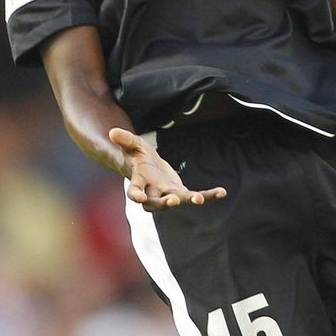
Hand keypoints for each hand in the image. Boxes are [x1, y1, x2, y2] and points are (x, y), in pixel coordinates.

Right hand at [110, 128, 228, 211]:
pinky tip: (222, 192)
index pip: (135, 191)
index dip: (136, 195)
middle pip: (157, 203)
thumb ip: (125, 140)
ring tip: (200, 199)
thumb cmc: (136, 155)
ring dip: (189, 200)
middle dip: (165, 203)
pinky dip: (208, 196)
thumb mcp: (132, 144)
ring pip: (177, 201)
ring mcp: (167, 195)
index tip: (138, 198)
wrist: (146, 167)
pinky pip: (195, 196)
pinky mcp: (181, 193)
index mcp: (139, 182)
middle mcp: (152, 193)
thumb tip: (113, 132)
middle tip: (174, 200)